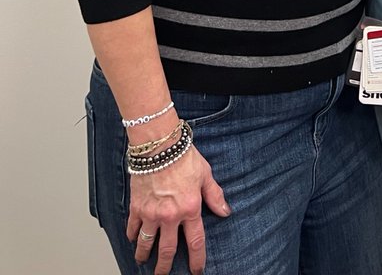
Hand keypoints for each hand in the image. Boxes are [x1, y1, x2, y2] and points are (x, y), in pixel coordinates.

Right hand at [126, 145, 230, 274]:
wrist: (160, 145)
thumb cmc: (184, 156)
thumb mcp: (205, 175)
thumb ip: (214, 195)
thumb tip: (225, 212)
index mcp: (190, 208)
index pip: (196, 241)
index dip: (197, 259)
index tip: (197, 271)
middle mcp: (170, 216)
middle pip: (168, 250)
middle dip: (165, 266)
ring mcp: (151, 213)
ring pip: (147, 244)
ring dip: (144, 255)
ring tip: (143, 262)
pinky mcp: (137, 207)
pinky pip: (133, 228)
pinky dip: (132, 236)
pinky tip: (133, 239)